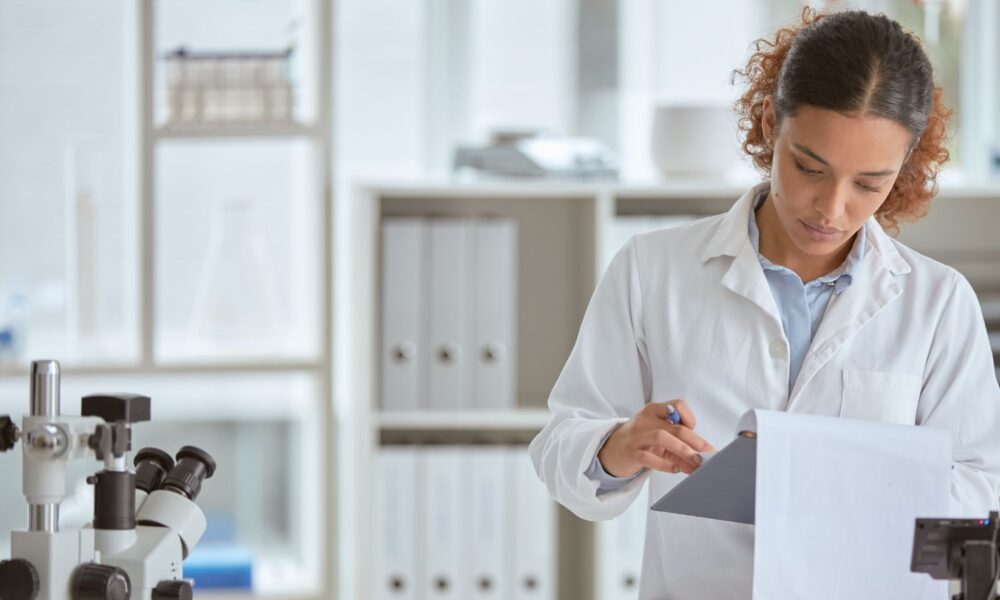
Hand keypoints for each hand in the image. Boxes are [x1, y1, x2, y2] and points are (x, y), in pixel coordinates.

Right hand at [597, 400, 715, 476]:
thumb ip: (680, 448)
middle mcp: (645, 420)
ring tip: (694, 461)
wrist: (611, 451)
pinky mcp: (631, 453)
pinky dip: (665, 464)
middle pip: (675, 426)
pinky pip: (649, 457)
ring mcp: (637, 436)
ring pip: (662, 437)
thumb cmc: (640, 441)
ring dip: (682, 449)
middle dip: (695, 441)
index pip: (677, 405)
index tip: (696, 432)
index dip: (690, 418)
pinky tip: (674, 469)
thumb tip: (702, 461)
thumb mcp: (660, 439)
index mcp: (654, 411)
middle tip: (707, 454)